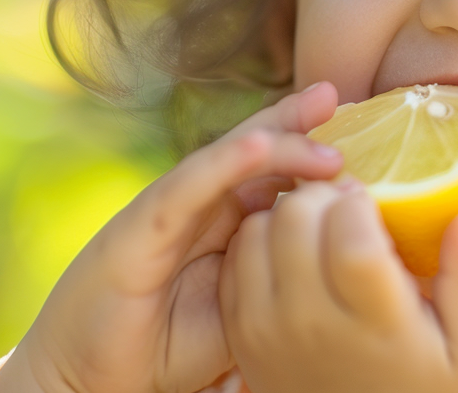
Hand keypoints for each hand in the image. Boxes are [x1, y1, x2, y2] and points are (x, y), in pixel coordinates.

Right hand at [0, 84, 343, 392]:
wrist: (93, 379)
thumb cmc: (168, 348)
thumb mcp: (245, 309)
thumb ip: (280, 277)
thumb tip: (344, 261)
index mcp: (225, 222)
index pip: (274, 171)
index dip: (312, 147)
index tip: (364, 131)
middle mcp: (199, 204)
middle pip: (254, 149)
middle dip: (296, 118)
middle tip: (338, 93)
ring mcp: (170, 208)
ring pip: (228, 156)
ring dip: (276, 133)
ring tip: (320, 113)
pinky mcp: (141, 224)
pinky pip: (189, 185)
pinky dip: (225, 162)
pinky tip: (260, 146)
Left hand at [218, 180, 457, 392]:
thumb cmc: (415, 386)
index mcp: (374, 323)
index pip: (351, 240)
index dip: (358, 202)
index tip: (370, 198)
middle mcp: (312, 323)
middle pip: (298, 220)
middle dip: (323, 195)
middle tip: (342, 204)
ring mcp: (266, 327)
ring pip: (261, 228)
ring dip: (289, 212)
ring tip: (317, 223)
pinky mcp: (239, 330)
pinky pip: (237, 255)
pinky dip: (258, 236)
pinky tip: (289, 248)